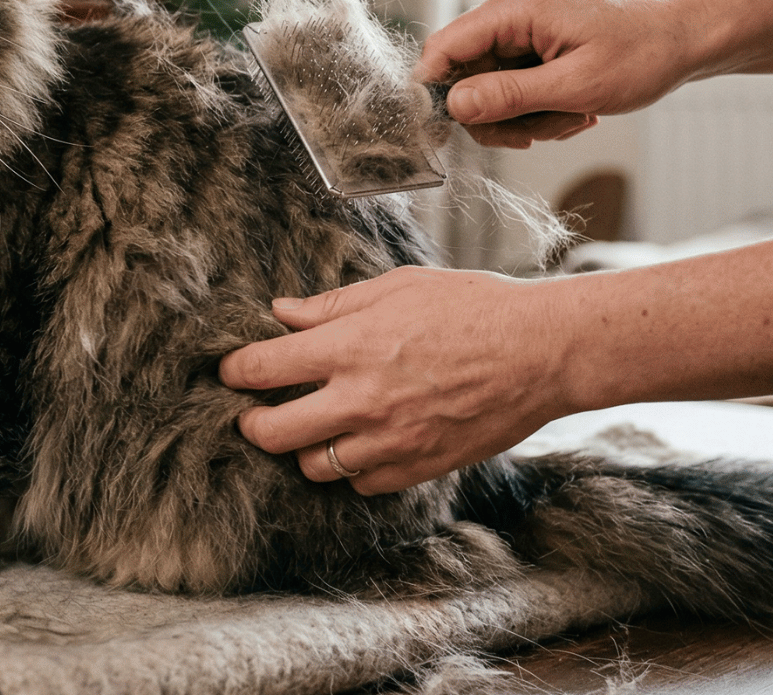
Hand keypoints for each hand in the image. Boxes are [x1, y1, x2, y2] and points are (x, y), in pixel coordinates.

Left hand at [218, 266, 573, 493]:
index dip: (235, 371)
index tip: (232, 372)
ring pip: (314, 467)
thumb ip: (334, 305)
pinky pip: (362, 484)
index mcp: (350, 348)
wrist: (541, 352)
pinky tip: (362, 444)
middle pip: (272, 433)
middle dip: (252, 424)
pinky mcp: (419, 467)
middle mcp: (361, 400)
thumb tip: (283, 313)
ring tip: (314, 428)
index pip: (262, 369)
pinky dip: (354, 469)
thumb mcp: (398, 287)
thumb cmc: (473, 308)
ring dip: (305, 450)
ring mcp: (390, 441)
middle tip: (256, 414)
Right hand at [417, 0, 711, 148]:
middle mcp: (513, 9)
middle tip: (538, 134)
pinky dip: (541, 107)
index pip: (444, 47)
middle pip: (465, 76)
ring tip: (573, 117)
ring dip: (526, 117)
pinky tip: (577, 110)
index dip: (434, 92)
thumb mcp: (575, 86)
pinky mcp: (538, 41)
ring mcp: (526, 26)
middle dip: (499, 115)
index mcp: (516, 7)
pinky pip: (516, 84)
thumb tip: (453, 106)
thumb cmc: (643, 54)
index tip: (445, 132)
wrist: (689, 38)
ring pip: (492, 87)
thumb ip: (508, 96)